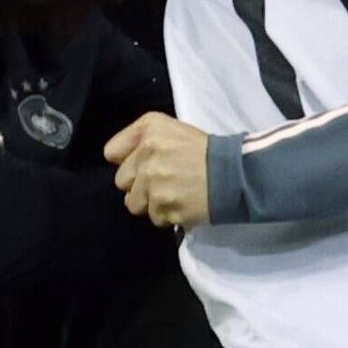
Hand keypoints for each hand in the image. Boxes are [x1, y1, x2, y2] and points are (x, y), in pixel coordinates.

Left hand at [105, 112, 215, 227]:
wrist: (236, 175)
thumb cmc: (205, 152)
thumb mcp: (173, 130)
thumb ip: (142, 140)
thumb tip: (116, 160)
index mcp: (149, 129)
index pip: (111, 152)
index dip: (128, 161)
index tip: (145, 164)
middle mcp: (147, 153)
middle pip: (121, 181)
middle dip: (139, 185)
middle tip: (163, 181)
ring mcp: (154, 182)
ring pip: (134, 204)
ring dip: (152, 203)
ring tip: (174, 195)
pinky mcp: (164, 206)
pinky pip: (154, 218)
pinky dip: (168, 215)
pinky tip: (184, 203)